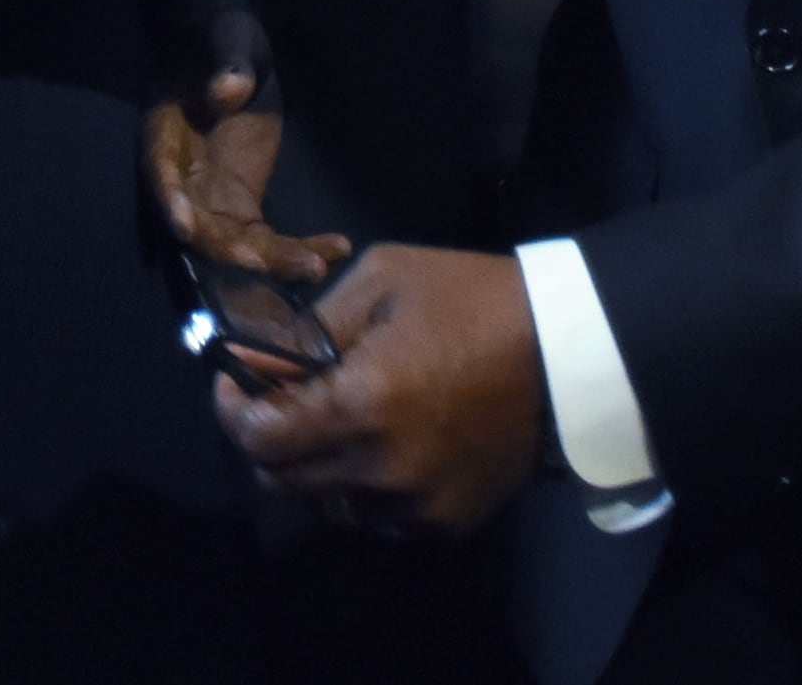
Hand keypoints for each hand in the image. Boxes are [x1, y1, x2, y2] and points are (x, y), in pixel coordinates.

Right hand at [147, 2, 351, 285]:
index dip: (170, 201)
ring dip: (270, 263)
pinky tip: (337, 248)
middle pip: (197, 226)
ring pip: (234, 246)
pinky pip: (265, 240)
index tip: (185, 225)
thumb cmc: (221, 34)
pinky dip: (296, 250)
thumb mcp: (227, 39)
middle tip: (264, 262)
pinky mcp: (242, 204)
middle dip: (227, 250)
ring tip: (317, 266)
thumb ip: (227, 66)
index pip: (161, 174)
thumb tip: (227, 92)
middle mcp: (183, 178)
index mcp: (166, 135)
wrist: (230, 46)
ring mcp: (213, 196)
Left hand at [216, 245, 546, 533]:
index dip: (232, 408)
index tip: (236, 378)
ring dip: (313, 466)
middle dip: (267, 437)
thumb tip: (249, 359)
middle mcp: (383, 470)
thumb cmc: (470, 301)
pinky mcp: (450, 521)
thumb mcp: (378, 280)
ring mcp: (419, 504)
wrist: (569, 352)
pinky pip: (377, 518)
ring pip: (326, 504)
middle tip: (282, 398)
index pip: (257, 437)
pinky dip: (361, 489)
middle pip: (282, 479)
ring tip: (333, 420)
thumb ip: (306, 327)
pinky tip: (379, 446)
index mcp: (361, 405)